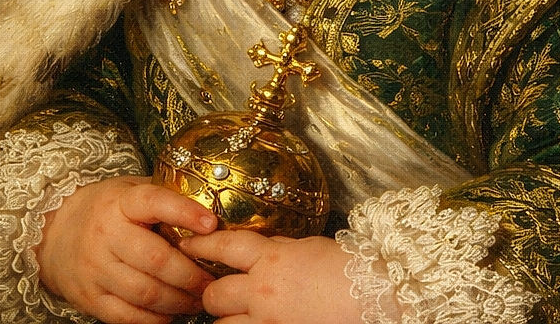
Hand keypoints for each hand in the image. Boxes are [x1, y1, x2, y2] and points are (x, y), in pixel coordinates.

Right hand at [36, 175, 216, 323]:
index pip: (155, 203)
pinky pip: (127, 316)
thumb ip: (164, 194)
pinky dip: (154, 319)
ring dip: (177, 301)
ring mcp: (96, 269)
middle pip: (156, 259)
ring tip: (197, 300)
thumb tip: (209, 204)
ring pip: (145, 293)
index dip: (184, 213)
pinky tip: (170, 314)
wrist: (55, 232)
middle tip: (211, 281)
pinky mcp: (90, 299)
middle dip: (190, 274)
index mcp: (121, 202)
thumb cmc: (105, 208)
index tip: (211, 224)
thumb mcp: (130, 188)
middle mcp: (106, 235)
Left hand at [180, 231, 361, 323]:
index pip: (223, 247)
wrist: (373, 293)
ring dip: (225, 320)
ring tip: (231, 315)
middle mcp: (263, 292)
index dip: (200, 245)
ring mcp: (268, 321)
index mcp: (270, 259)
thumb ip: (277, 247)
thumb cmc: (346, 266)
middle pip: (214, 295)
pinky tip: (251, 323)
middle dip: (211, 294)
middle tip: (214, 292)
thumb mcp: (305, 246)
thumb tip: (258, 247)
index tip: (186, 243)